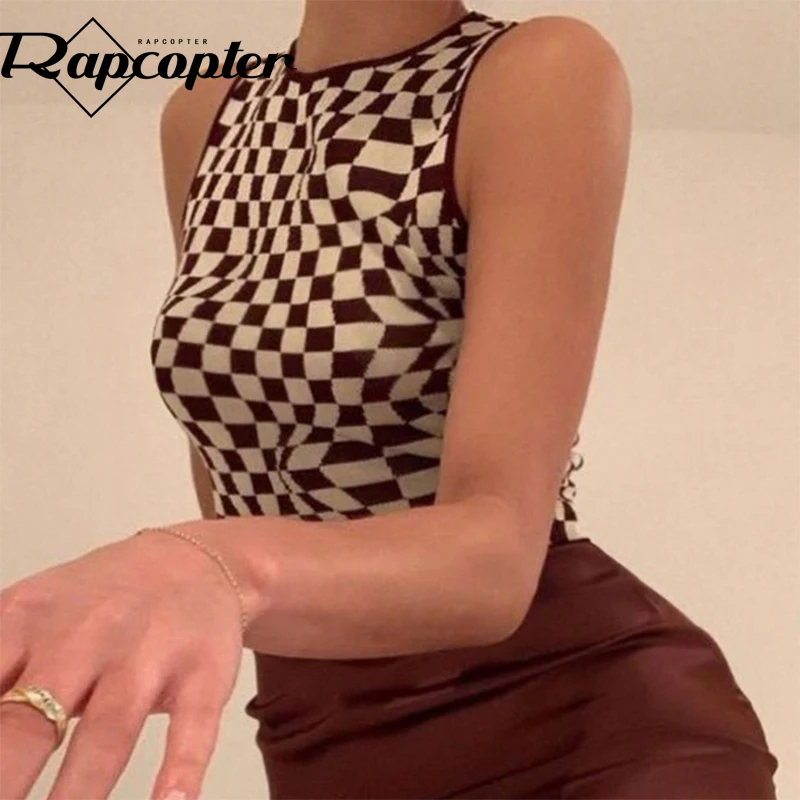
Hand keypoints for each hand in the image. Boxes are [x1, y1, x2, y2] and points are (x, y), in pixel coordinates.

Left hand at [0, 530, 244, 799]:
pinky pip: (193, 724)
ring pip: (107, 730)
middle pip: (29, 721)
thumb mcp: (24, 618)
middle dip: (5, 781)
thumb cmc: (98, 602)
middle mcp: (84, 636)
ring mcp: (147, 653)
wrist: (191, 559)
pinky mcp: (202, 672)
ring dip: (78, 794)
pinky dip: (182, 768)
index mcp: (24, 622)